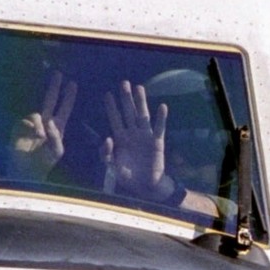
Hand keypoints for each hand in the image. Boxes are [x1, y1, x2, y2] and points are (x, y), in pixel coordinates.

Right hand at [9, 71, 76, 178]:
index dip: (68, 97)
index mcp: (57, 128)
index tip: (72, 83)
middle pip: (50, 100)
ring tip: (40, 138)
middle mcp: (45, 122)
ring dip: (41, 126)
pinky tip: (34, 137)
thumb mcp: (57, 151)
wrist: (26, 170)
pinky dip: (33, 128)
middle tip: (58, 73)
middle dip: (54, 87)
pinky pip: (29, 120)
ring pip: (38, 114)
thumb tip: (49, 122)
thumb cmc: (44, 162)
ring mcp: (32, 123)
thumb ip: (57, 137)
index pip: (64, 109)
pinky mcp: (20, 125)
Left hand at [101, 80, 178, 202]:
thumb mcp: (112, 167)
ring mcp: (145, 136)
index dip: (111, 107)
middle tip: (123, 82)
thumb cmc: (127, 177)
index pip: (115, 118)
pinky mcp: (157, 142)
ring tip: (139, 87)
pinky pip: (159, 128)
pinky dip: (161, 118)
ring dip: (141, 102)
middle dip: (126, 98)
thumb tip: (107, 139)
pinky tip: (162, 107)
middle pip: (129, 112)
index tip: (107, 94)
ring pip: (143, 115)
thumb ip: (106, 154)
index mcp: (121, 138)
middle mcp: (133, 134)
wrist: (145, 186)